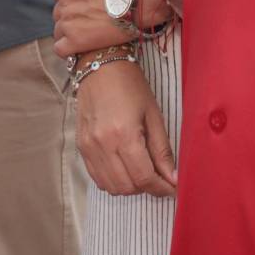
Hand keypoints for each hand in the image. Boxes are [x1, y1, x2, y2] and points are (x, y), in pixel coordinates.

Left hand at [53, 0, 172, 57]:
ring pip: (58, 30)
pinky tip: (79, 47)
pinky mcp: (77, 42)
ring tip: (88, 34)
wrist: (141, 1)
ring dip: (69, 32)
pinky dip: (67, 49)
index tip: (83, 3)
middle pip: (59, 12)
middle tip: (89, 19)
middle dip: (70, 15)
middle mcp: (65, 3)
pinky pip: (61, 49)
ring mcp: (69, 23)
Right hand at [76, 59, 176, 196]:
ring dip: (130, 187)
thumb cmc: (130, 85)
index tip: (172, 188)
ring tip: (141, 172)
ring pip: (111, 187)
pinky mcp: (81, 146)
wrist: (99, 65)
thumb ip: (162, 150)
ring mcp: (89, 147)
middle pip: (128, 187)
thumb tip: (172, 178)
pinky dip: (113, 181)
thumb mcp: (153, 114)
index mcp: (124, 134)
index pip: (144, 178)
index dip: (162, 188)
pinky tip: (124, 169)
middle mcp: (103, 144)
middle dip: (147, 188)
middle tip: (159, 177)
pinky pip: (97, 178)